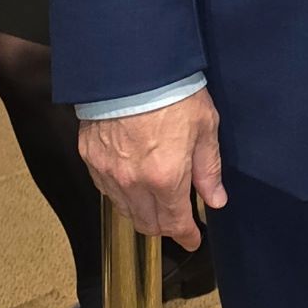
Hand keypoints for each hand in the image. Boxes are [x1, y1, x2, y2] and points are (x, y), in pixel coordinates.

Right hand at [78, 89, 225, 248]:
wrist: (130, 67)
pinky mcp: (91, 158)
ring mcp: (108, 172)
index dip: (186, 236)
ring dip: (142, 213)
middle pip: (147, 223)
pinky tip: (132, 185)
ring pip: (125, 210)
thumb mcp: (205, 128)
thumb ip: (208, 169)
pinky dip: (121, 194)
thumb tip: (216, 199)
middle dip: (165, 227)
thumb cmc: (173, 93)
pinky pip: (107, 189)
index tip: (193, 240)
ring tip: (156, 204)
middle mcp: (133, 182)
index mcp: (166, 178)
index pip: (175, 222)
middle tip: (177, 221)